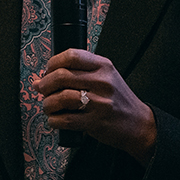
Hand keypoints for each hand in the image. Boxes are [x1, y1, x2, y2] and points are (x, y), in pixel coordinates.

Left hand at [34, 48, 156, 161]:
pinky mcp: (96, 122)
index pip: (71, 56)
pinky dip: (54, 120)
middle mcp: (102, 82)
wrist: (138, 123)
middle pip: (62, 76)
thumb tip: (41, 79)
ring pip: (61, 98)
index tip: (48, 71)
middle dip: (46, 84)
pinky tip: (55, 120)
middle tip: (43, 90)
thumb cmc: (118, 100)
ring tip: (49, 106)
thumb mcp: (106, 77)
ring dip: (48, 104)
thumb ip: (78, 74)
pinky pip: (66, 120)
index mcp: (104, 66)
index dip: (53, 63)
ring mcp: (100, 102)